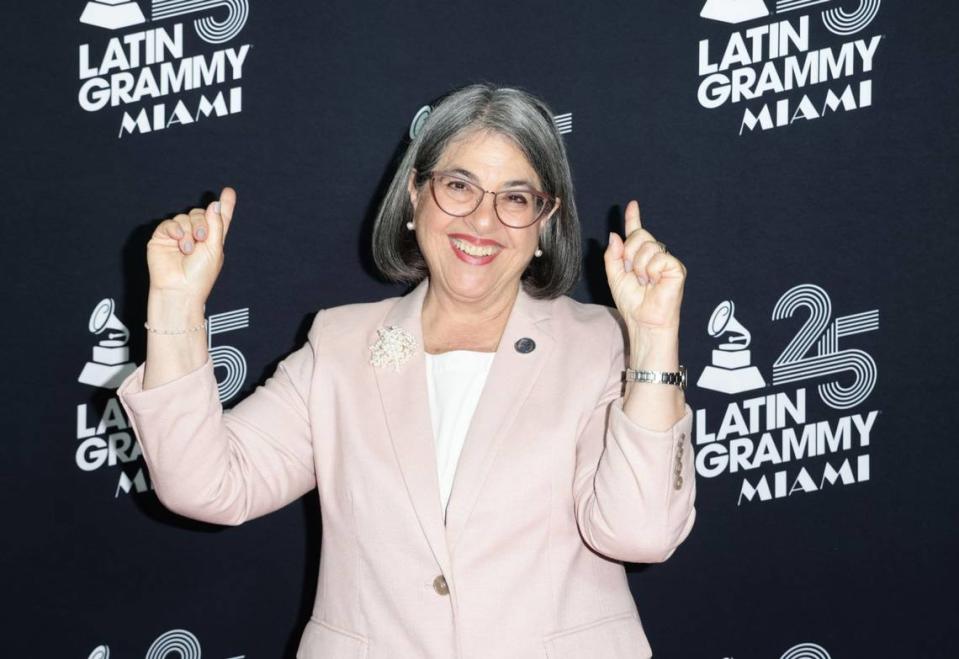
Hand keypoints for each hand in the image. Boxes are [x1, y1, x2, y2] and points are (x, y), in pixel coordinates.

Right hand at [147, 186, 235, 302]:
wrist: (179, 289)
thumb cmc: (199, 275)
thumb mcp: (214, 249)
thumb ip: (215, 225)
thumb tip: (215, 204)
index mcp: (212, 239)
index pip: (219, 218)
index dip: (225, 205)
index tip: (229, 191)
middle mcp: (196, 235)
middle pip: (200, 214)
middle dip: (202, 223)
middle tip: (201, 238)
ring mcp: (179, 236)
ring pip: (185, 218)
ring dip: (188, 231)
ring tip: (188, 249)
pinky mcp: (163, 237)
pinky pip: (170, 223)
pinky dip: (175, 230)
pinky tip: (178, 241)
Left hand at [603, 200, 686, 334]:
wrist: (643, 321)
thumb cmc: (632, 302)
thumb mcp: (615, 277)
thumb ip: (613, 256)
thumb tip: (615, 235)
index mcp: (640, 256)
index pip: (637, 233)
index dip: (634, 218)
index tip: (632, 204)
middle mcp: (655, 255)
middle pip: (640, 236)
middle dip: (629, 255)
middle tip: (632, 274)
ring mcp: (667, 261)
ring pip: (648, 247)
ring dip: (639, 267)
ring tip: (644, 282)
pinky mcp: (676, 268)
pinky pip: (658, 258)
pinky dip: (651, 271)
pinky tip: (654, 283)